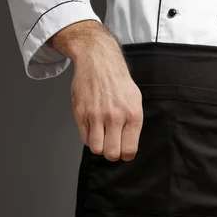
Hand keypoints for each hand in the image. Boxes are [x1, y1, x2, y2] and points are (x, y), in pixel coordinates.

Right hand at [49, 21, 142, 161]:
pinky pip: (84, 138)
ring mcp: (96, 116)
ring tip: (103, 136)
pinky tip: (94, 127)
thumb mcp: (135, 101)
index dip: (126, 154)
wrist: (98, 62)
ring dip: (100, 146)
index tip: (124, 150)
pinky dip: (89, 137)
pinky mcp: (80, 113)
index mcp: (132, 115)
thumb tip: (128, 145)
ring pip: (96, 149)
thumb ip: (133, 124)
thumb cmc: (118, 81)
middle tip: (112, 145)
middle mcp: (115, 117)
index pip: (129, 150)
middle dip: (112, 153)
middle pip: (111, 154)